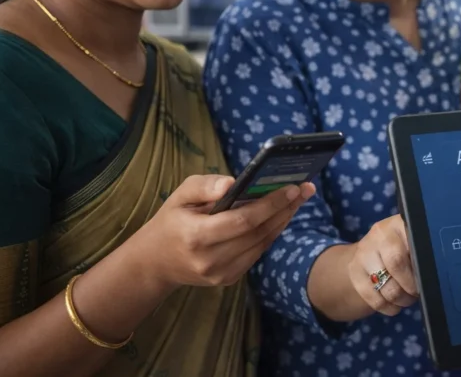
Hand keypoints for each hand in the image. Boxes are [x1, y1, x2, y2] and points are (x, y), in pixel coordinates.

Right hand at [137, 175, 313, 289]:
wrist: (155, 263)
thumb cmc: (171, 221)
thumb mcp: (179, 196)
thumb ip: (205, 186)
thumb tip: (233, 182)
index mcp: (196, 236)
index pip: (242, 221)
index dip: (270, 204)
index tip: (292, 187)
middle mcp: (210, 260)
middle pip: (258, 232)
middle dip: (285, 208)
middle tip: (304, 189)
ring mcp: (220, 273)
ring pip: (262, 244)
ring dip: (283, 220)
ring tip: (297, 199)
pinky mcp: (228, 279)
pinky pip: (257, 253)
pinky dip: (271, 233)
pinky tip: (281, 216)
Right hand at [348, 215, 418, 316]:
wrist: (370, 252)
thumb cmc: (402, 249)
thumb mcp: (413, 244)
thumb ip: (424, 253)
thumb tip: (438, 273)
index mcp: (399, 223)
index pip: (414, 244)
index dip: (422, 266)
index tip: (428, 277)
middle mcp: (379, 234)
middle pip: (397, 264)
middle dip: (412, 286)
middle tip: (418, 292)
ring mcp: (364, 252)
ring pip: (387, 287)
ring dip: (402, 299)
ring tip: (408, 298)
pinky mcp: (353, 272)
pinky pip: (374, 299)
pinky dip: (388, 307)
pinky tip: (395, 305)